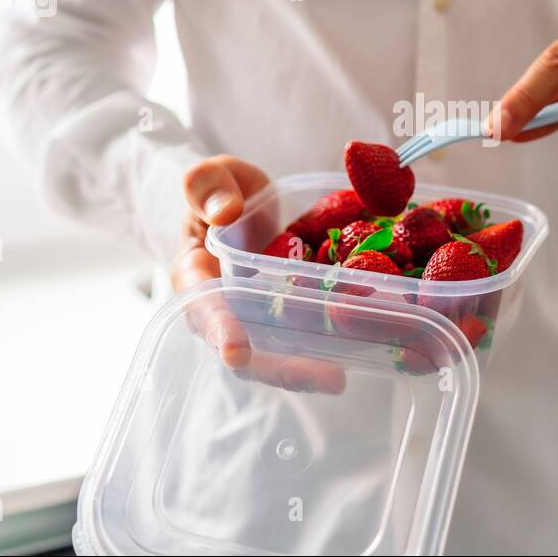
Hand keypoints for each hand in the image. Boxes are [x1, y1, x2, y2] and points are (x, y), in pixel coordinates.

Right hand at [173, 155, 344, 393]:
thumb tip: (225, 212)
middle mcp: (221, 310)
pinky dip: (326, 349)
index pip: (202, 307)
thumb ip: (209, 186)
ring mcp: (251, 320)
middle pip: (244, 351)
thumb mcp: (214, 177)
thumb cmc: (221, 194)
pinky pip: (298, 341)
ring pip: (273, 356)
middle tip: (326, 377)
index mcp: (194, 275)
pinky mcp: (280, 321)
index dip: (219, 330)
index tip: (235, 353)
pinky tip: (362, 350)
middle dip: (280, 370)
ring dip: (306, 372)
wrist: (235, 208)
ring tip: (340, 379)